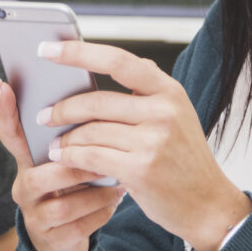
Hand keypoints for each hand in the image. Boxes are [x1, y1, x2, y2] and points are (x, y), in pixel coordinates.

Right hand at [0, 77, 125, 250]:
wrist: (73, 235)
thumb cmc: (80, 184)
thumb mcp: (78, 155)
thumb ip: (84, 127)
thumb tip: (106, 89)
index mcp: (31, 158)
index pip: (11, 133)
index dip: (4, 111)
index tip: (4, 85)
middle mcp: (25, 183)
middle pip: (43, 170)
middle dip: (80, 164)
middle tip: (109, 156)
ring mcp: (34, 213)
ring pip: (65, 201)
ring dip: (97, 192)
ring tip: (120, 181)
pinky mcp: (50, 238)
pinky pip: (80, 223)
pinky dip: (103, 211)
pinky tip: (117, 200)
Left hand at [34, 41, 251, 250]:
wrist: (207, 202)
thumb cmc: (184, 158)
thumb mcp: (176, 114)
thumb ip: (147, 89)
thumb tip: (109, 61)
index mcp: (170, 90)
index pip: (119, 61)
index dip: (80, 52)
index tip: (49, 48)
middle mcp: (164, 111)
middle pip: (97, 101)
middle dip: (63, 108)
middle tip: (43, 114)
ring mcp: (153, 140)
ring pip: (90, 131)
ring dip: (65, 138)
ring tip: (54, 143)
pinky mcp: (140, 169)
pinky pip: (91, 157)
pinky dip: (71, 157)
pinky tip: (63, 158)